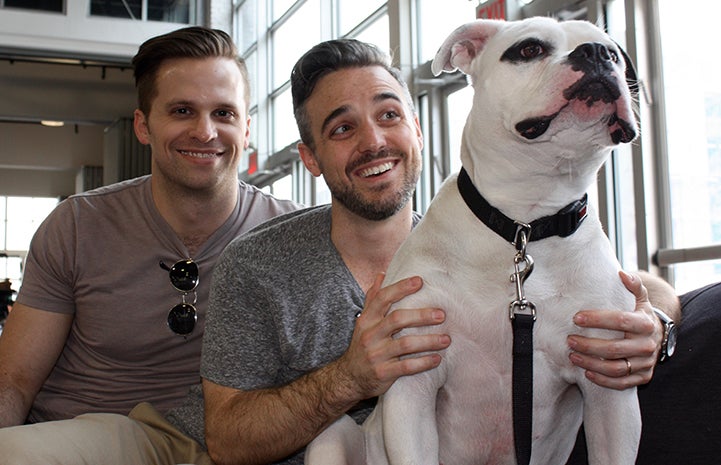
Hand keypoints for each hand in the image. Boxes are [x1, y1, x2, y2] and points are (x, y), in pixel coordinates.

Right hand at [336, 273, 450, 399]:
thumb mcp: (364, 322)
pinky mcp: (383, 373)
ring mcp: (376, 355)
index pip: (383, 298)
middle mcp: (370, 335)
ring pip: (404, 344)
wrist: (349, 378)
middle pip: (397, 319)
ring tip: (446, 338)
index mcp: (366, 320)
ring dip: (428, 340)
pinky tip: (437, 359)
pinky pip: (406, 367)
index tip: (420, 281)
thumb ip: (373, 298)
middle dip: (421, 315)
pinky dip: (423, 363)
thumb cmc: (362, 345)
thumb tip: (382, 274)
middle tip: (442, 314)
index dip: (400, 288)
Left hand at [567, 271, 661, 389]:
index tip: (576, 318)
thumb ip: (633, 285)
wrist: (657, 337)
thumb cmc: (641, 316)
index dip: (597, 319)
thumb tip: (622, 274)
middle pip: (614, 348)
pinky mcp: (642, 377)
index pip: (620, 321)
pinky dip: (603, 380)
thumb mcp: (641, 299)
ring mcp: (645, 363)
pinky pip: (621, 383)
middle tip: (569, 340)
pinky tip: (587, 372)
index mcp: (646, 324)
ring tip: (573, 356)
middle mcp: (648, 345)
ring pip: (616, 368)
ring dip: (591, 363)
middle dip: (588, 345)